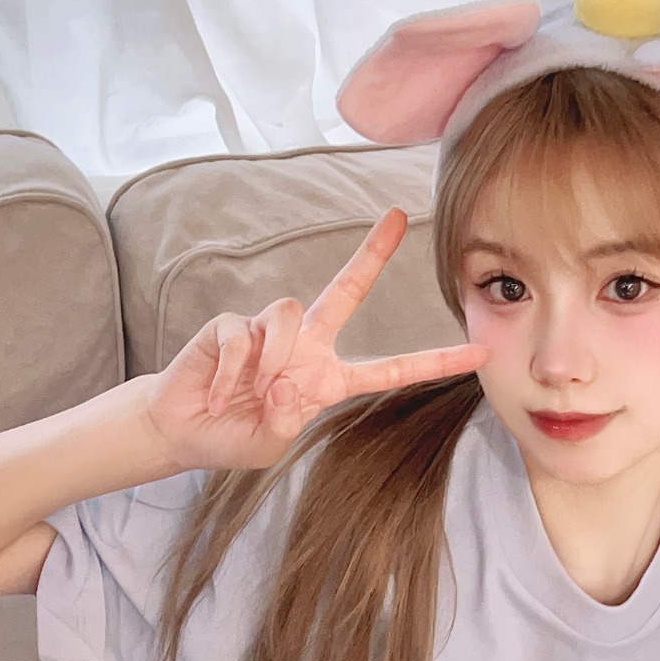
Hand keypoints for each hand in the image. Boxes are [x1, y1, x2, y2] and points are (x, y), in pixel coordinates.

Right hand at [142, 206, 491, 471]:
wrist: (180, 430)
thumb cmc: (232, 437)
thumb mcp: (273, 442)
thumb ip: (290, 418)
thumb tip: (289, 381)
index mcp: (328, 379)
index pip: (391, 369)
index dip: (435, 362)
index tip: (479, 353)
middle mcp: (306, 346)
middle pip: (346, 291)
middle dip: (371, 254)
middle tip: (398, 218)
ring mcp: (269, 332)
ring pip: (288, 315)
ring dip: (270, 362)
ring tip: (250, 394)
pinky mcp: (232, 324)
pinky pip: (245, 336)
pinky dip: (234, 370)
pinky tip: (221, 393)